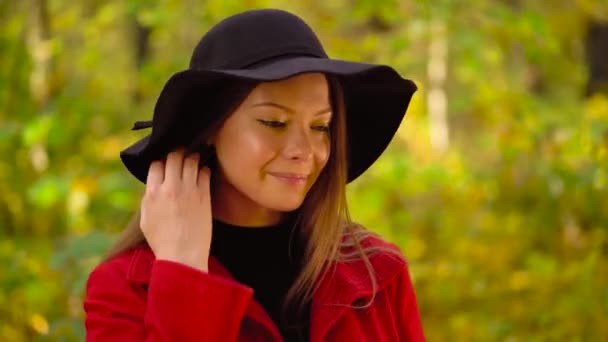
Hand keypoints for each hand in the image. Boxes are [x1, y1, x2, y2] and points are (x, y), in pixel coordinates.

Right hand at [140, 148, 211, 271]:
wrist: (183, 256)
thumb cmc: (162, 241)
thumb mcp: (146, 218)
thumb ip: (149, 198)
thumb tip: (154, 184)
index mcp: (152, 193)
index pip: (156, 163)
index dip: (161, 159)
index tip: (166, 159)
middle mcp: (170, 188)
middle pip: (174, 156)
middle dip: (178, 151)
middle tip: (182, 150)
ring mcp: (189, 191)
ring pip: (191, 160)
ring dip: (193, 155)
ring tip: (196, 154)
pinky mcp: (204, 196)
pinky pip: (205, 173)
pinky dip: (204, 168)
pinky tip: (204, 170)